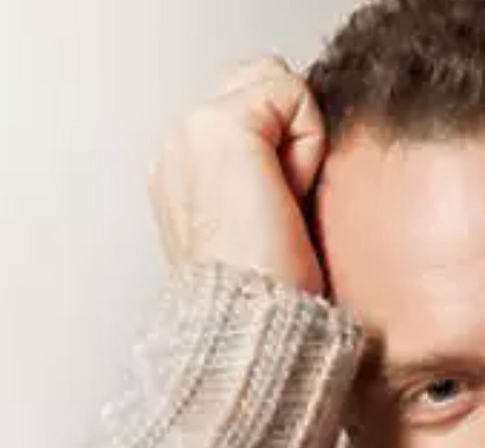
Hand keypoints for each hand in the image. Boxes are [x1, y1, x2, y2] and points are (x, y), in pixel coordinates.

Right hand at [148, 56, 326, 295]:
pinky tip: (287, 193)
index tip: (279, 213)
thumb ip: (270, 173)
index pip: (254, 105)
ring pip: (277, 84)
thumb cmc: (270, 294)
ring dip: (298, 141)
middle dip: (290, 135)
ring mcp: (190, 130)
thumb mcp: (267, 223)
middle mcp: (178, 144)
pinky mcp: (220, 125)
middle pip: (265, 83)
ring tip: (283, 202)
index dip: (287, 146)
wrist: (251, 328)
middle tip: (283, 206)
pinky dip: (306, 143)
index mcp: (184, 169)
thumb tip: (303, 150)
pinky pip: (292, 92)